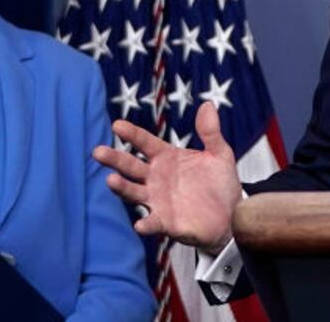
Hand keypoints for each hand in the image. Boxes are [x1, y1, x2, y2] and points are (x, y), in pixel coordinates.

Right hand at [92, 101, 241, 253]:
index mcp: (167, 157)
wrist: (231, 215)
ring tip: (111, 180)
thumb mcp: (219, 154)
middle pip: (131, 166)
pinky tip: (141, 225)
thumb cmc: (220, 183)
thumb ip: (210, 132)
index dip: (132, 134)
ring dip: (122, 187)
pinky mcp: (165, 221)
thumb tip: (207, 104)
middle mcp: (156, 177)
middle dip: (114, 159)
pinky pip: (152, 222)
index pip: (145, 142)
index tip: (117, 125)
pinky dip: (146, 223)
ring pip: (133, 191)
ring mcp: (157, 199)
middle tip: (98, 151)